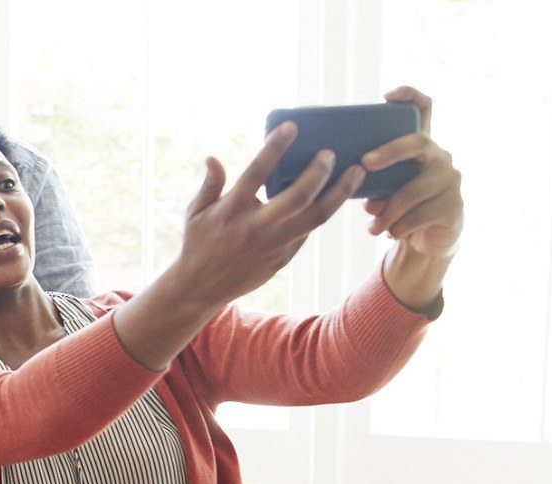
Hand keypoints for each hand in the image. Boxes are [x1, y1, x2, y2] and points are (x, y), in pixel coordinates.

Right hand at [162, 121, 364, 311]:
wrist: (201, 288)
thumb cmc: (198, 243)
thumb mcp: (195, 212)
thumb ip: (210, 185)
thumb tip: (213, 158)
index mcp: (232, 210)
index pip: (257, 172)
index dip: (275, 147)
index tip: (291, 127)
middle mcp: (256, 227)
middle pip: (298, 195)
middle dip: (319, 170)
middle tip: (329, 153)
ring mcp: (273, 244)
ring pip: (316, 216)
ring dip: (340, 192)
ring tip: (356, 172)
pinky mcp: (284, 257)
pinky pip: (310, 231)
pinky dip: (325, 211)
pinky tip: (337, 195)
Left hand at [362, 87, 462, 256]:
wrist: (427, 240)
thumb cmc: (399, 208)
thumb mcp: (383, 190)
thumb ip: (371, 183)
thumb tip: (356, 188)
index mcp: (420, 147)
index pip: (424, 110)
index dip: (409, 96)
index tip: (387, 95)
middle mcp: (439, 156)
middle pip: (418, 142)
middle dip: (390, 151)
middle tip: (365, 163)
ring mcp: (450, 179)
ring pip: (413, 190)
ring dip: (388, 211)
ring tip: (373, 226)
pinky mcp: (454, 204)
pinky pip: (420, 215)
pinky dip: (399, 226)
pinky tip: (390, 233)